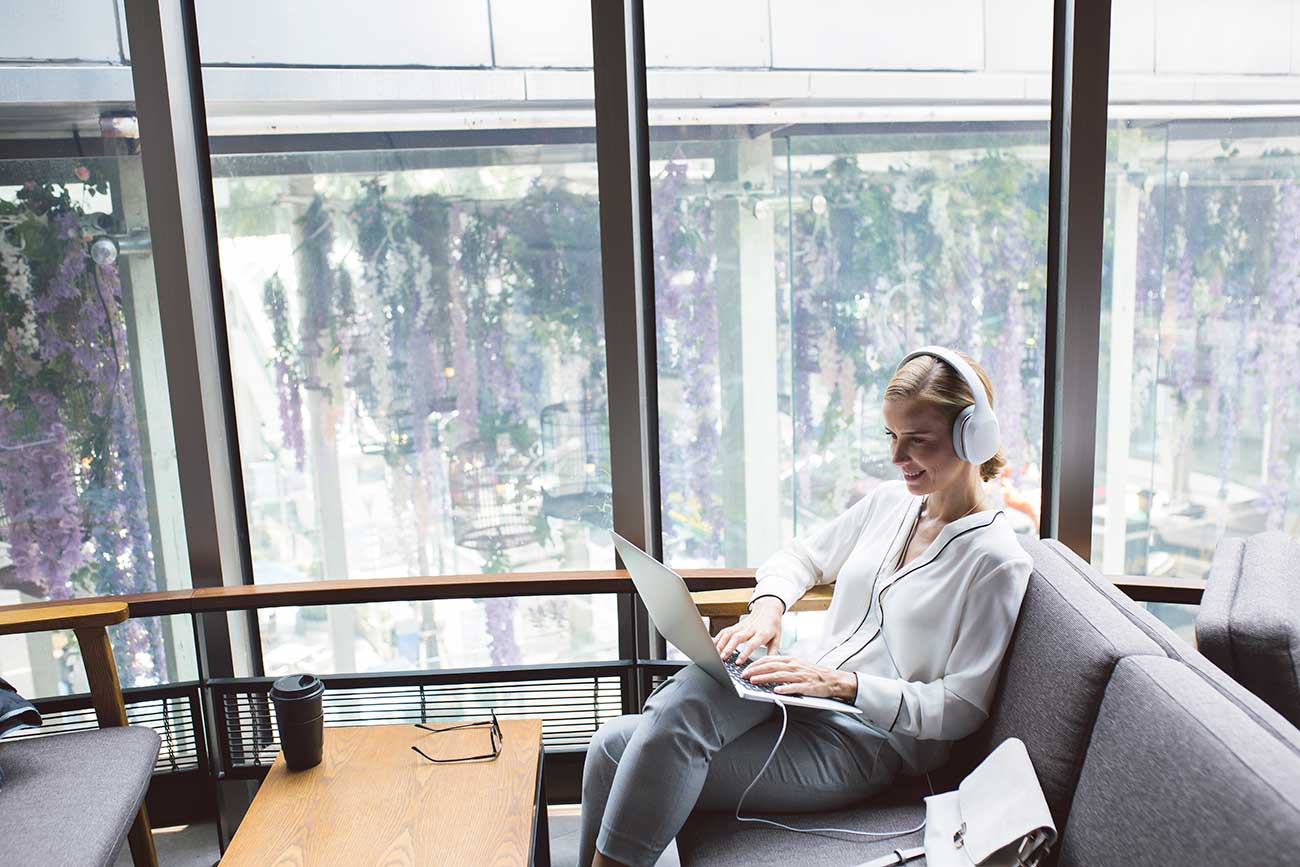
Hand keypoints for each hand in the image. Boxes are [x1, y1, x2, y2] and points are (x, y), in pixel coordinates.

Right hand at [713, 597, 783, 664]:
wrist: (768, 609)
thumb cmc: (773, 625)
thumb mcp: (777, 639)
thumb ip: (773, 652)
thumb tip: (769, 665)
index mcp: (762, 633)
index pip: (751, 644)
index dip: (744, 653)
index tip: (738, 662)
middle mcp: (750, 629)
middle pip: (737, 638)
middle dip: (728, 648)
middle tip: (722, 658)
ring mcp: (741, 626)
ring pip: (728, 633)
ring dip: (721, 643)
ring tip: (716, 654)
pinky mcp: (736, 625)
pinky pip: (725, 631)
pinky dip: (717, 638)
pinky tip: (713, 645)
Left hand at [739, 655, 856, 701]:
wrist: (832, 679)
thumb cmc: (813, 673)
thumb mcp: (797, 665)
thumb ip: (783, 666)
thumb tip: (766, 669)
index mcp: (791, 660)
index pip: (770, 659)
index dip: (757, 663)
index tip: (746, 667)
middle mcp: (794, 666)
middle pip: (772, 666)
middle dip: (756, 670)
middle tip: (744, 674)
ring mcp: (800, 676)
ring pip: (780, 675)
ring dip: (765, 678)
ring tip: (754, 681)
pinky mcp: (807, 686)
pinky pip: (794, 688)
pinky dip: (784, 689)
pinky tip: (776, 691)